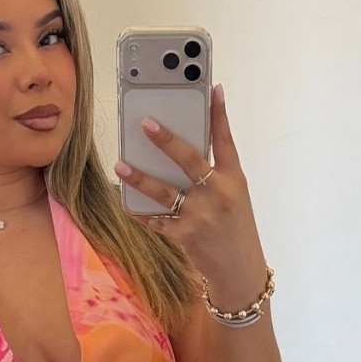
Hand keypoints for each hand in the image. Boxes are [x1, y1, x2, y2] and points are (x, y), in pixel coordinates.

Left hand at [113, 83, 269, 303]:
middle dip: (166, 140)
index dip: (219, 114)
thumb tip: (184, 147)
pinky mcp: (184, 236)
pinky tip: (126, 201)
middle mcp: (217, 195)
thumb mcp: (235, 197)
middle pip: (190, 160)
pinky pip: (156, 220)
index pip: (226, 141)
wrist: (239, 272)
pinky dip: (140, 211)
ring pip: (165, 192)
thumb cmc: (236, 229)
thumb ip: (215, 174)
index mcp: (234, 180)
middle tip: (145, 123)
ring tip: (121, 165)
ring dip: (140, 178)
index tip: (213, 88)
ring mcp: (200, 216)